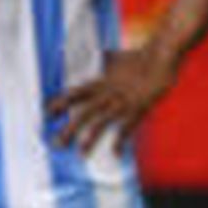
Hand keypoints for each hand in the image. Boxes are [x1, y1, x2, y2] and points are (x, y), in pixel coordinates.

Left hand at [48, 45, 179, 154]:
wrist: (160, 54)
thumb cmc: (140, 57)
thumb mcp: (118, 58)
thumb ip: (107, 60)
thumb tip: (102, 54)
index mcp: (102, 82)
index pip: (76, 94)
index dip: (60, 103)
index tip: (47, 114)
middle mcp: (108, 93)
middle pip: (84, 112)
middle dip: (70, 129)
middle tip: (57, 144)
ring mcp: (123, 101)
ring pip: (102, 121)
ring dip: (90, 138)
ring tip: (81, 153)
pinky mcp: (139, 107)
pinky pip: (127, 126)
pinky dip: (121, 140)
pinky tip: (115, 153)